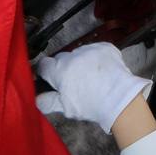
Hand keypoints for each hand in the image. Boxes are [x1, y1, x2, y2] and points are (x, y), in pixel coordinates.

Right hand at [35, 43, 151, 133]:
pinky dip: (95, 56)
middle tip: (73, 81)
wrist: (120, 98)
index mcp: (60, 70)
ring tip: (90, 76)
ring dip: (80, 61)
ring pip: (79, 53)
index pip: (44, 65)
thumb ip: (48, 101)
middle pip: (61, 58)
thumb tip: (36, 98)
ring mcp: (90, 49)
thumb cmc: (91, 105)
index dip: (46, 72)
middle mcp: (73, 56)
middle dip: (64, 67)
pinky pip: (95, 49)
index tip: (51, 79)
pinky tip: (101, 69)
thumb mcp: (66, 107)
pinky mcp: (105, 47)